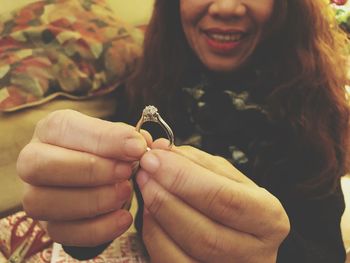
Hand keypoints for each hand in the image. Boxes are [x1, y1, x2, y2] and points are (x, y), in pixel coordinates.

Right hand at [17, 110, 150, 246]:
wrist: (98, 178)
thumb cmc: (106, 152)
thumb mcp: (117, 137)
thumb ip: (128, 138)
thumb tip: (140, 143)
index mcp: (51, 130)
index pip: (64, 128)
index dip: (103, 139)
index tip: (137, 147)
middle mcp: (33, 160)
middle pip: (40, 165)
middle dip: (90, 170)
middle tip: (126, 172)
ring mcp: (34, 194)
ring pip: (42, 202)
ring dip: (92, 200)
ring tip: (125, 193)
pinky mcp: (47, 224)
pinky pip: (62, 232)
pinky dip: (97, 228)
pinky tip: (123, 218)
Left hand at [136, 139, 289, 262]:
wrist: (242, 233)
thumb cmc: (235, 200)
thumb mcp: (227, 176)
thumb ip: (197, 162)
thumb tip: (160, 150)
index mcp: (269, 219)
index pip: (225, 199)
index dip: (185, 178)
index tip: (156, 158)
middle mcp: (256, 254)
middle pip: (204, 232)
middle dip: (166, 198)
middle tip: (145, 171)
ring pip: (185, 251)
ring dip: (157, 214)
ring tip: (145, 185)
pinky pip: (170, 261)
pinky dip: (154, 234)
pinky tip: (149, 210)